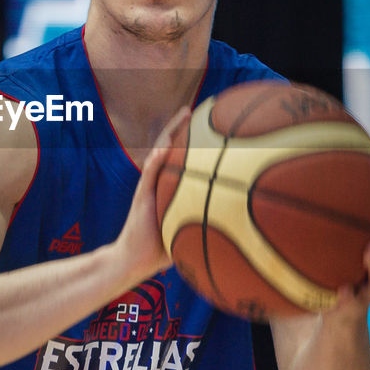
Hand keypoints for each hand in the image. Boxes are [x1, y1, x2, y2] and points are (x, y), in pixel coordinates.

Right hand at [112, 107, 191, 280]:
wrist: (134, 259)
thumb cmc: (161, 249)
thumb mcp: (186, 231)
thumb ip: (204, 222)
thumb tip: (235, 225)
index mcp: (168, 188)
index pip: (179, 158)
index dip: (190, 142)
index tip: (205, 126)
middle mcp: (158, 182)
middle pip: (169, 148)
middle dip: (180, 128)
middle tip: (192, 110)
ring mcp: (148, 187)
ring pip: (159, 153)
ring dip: (169, 133)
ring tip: (181, 116)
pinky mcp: (141, 196)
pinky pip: (149, 174)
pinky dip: (156, 159)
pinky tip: (164, 147)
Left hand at [324, 213, 369, 320]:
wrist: (340, 319)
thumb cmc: (341, 280)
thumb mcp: (345, 260)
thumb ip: (346, 237)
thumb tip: (332, 199)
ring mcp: (367, 296)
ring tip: (369, 250)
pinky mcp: (353, 310)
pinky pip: (353, 304)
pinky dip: (349, 297)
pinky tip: (344, 289)